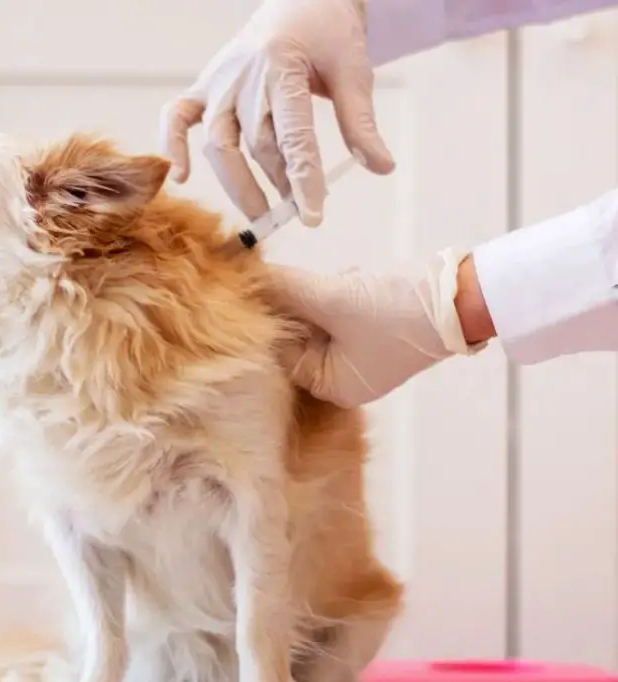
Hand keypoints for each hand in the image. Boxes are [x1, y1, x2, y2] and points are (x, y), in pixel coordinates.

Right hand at [160, 0, 392, 226]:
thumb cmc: (327, 35)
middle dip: (277, 183)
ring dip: (236, 182)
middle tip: (296, 213)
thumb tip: (381, 167)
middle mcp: (244, 75)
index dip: (303, 180)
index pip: (293, 135)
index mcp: (282, 65)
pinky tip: (180, 177)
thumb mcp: (353, 70)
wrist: (300, 0)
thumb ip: (360, 122)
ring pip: (218, 142)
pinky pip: (176, 117)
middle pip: (257, 143)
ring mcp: (218, 82)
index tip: (313, 216)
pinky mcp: (203, 87)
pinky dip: (171, 145)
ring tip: (261, 212)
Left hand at [275, 251, 487, 407]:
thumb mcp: (333, 299)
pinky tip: (356, 277)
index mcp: (334, 387)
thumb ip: (286, 289)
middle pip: (300, 334)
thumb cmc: (398, 311)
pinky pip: (342, 306)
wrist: (463, 295)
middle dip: (301, 303)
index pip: (282, 354)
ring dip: (322, 292)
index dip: (272, 320)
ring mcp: (363, 350)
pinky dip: (342, 288)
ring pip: (319, 315)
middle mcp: (346, 376)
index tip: (260, 289)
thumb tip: (249, 275)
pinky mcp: (376, 325)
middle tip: (298, 278)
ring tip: (341, 280)